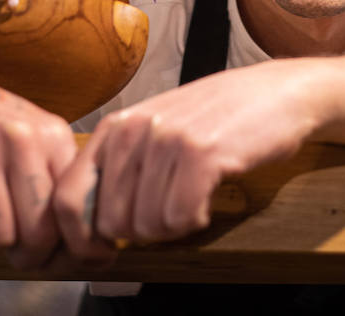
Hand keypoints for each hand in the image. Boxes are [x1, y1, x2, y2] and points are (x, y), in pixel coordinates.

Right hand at [0, 56, 77, 269]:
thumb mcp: (35, 137)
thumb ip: (58, 182)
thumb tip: (76, 249)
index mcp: (51, 135)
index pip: (69, 212)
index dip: (59, 244)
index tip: (47, 249)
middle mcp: (18, 138)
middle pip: (35, 234)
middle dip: (23, 252)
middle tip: (10, 240)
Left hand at [52, 58, 328, 255]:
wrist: (277, 92)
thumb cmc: (218, 117)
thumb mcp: (156, 130)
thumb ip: (121, 167)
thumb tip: (88, 226)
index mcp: (115, 127)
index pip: (67, 197)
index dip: (81, 239)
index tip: (104, 253)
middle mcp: (133, 130)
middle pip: (111, 223)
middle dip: (142, 231)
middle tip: (171, 211)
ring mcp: (166, 140)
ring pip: (147, 226)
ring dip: (175, 224)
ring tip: (195, 195)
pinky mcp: (200, 154)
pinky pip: (181, 219)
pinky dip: (197, 219)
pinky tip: (210, 196)